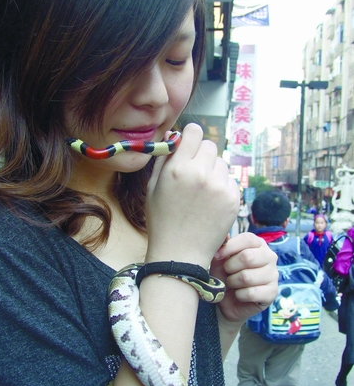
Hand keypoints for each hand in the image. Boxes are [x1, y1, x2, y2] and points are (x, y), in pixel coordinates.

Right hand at [145, 123, 239, 267]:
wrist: (180, 253)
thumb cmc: (162, 220)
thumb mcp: (152, 187)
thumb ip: (164, 159)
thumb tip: (174, 137)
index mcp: (178, 168)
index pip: (194, 132)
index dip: (191, 137)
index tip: (189, 146)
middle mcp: (201, 173)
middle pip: (210, 146)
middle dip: (201, 155)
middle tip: (194, 173)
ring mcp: (219, 186)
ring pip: (222, 163)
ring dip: (213, 171)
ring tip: (202, 192)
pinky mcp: (233, 198)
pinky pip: (230, 180)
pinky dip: (222, 187)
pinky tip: (211, 203)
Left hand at [210, 233, 277, 323]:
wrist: (226, 302)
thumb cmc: (224, 275)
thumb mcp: (219, 259)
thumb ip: (222, 246)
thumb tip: (225, 236)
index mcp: (257, 244)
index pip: (247, 239)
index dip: (229, 247)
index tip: (217, 256)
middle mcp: (269, 256)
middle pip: (247, 257)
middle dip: (230, 267)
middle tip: (227, 272)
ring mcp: (273, 275)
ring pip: (247, 277)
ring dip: (233, 282)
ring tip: (233, 283)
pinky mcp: (272, 293)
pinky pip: (251, 293)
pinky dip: (239, 295)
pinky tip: (240, 295)